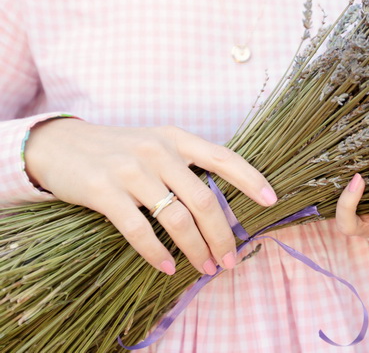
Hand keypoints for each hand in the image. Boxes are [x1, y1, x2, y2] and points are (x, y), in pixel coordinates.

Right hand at [24, 118, 276, 274]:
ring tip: (205, 268)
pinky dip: (156, 253)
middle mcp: (157, 150)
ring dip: (195, 249)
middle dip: (222, 234)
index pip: (223, 158)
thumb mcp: (155, 144)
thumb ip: (185, 164)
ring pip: (176, 217)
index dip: (250, 179)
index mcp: (176, 138)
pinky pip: (138, 229)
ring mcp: (130, 170)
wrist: (60, 144)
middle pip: (203, 199)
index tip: (271, 200)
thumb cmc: (117, 150)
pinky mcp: (103, 191)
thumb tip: (220, 203)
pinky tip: (167, 267)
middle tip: (230, 260)